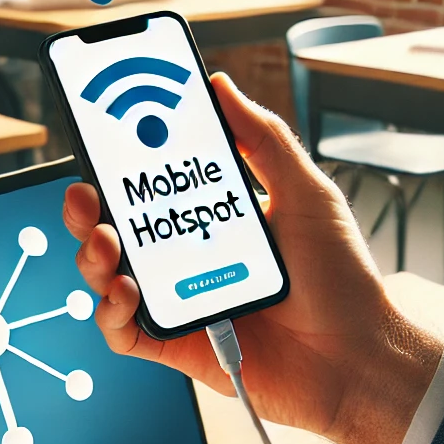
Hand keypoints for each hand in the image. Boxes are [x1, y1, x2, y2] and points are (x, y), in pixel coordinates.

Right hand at [63, 73, 443, 443]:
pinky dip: (112, 311)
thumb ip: (263, 139)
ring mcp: (179, 302)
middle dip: (88, 208)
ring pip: (109, 276)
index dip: (121, 165)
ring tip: (107, 240)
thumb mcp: (306, 194)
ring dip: (94, 255)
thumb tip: (222, 88)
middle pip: (117, 229)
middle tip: (85, 191)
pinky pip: (123, 332)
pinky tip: (126, 291)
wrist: (358, 356)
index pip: (153, 186)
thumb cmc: (341, 281)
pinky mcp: (176, 346)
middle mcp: (189, 259)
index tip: (102, 135)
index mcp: (213, 220)